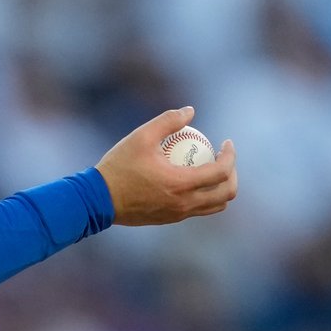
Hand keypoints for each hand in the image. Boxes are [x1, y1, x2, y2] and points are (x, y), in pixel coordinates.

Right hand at [95, 106, 237, 225]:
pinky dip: (204, 195)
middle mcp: (185, 204)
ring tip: (212, 170)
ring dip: (221, 188)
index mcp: (181, 184)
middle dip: (232, 174)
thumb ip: (168, 120)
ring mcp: (178, 215)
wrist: (98, 199)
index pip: (222, 172)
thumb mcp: (141, 136)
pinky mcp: (169, 219)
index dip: (230, 155)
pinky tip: (190, 180)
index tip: (225, 142)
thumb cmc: (119, 166)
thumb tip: (190, 111)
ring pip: (215, 206)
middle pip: (226, 194)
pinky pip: (197, 210)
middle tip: (223, 158)